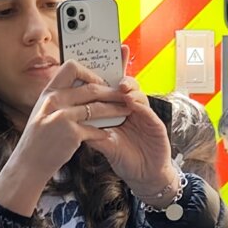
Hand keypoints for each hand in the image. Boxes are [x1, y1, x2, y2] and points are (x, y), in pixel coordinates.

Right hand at [0, 61, 130, 215]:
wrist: (28, 163)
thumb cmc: (38, 138)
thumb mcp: (43, 111)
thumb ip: (60, 98)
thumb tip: (82, 86)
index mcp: (48, 92)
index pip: (71, 68)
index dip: (89, 72)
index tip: (99, 81)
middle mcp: (54, 101)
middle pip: (90, 88)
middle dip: (111, 92)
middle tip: (123, 96)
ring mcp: (62, 117)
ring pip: (97, 107)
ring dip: (115, 109)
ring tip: (126, 111)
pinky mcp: (71, 134)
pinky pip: (94, 129)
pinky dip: (103, 132)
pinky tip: (108, 134)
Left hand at [84, 45, 180, 205]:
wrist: (143, 176)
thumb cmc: (125, 157)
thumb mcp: (104, 143)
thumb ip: (92, 131)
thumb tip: (71, 121)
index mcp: (120, 109)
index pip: (115, 86)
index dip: (114, 68)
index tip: (109, 51)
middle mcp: (134, 109)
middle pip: (129, 86)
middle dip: (122, 74)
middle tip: (112, 74)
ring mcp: (146, 116)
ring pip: (139, 95)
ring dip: (130, 90)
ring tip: (120, 89)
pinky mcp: (156, 126)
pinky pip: (149, 113)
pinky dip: (141, 107)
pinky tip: (132, 104)